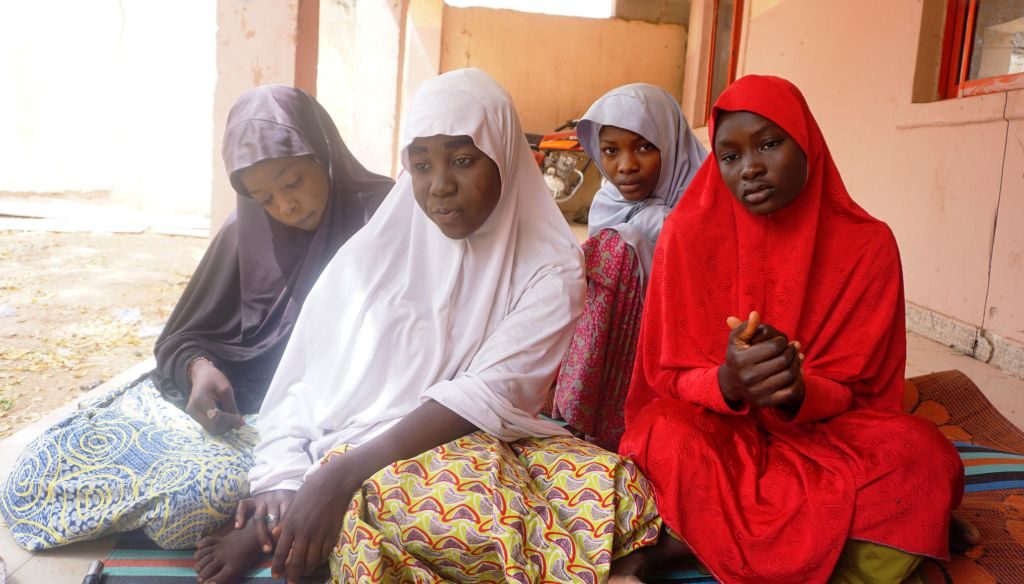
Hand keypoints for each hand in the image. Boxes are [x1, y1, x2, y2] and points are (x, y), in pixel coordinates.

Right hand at [185, 359, 244, 434]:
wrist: (201, 375)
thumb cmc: (214, 378)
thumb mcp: (225, 389)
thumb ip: (231, 406)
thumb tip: (240, 424)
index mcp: (200, 400)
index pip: (216, 417)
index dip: (230, 421)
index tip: (241, 420)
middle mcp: (193, 409)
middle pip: (213, 426)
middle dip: (228, 426)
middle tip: (238, 422)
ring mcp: (192, 414)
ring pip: (210, 429)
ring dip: (224, 428)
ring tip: (233, 421)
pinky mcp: (194, 417)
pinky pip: (208, 426)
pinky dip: (219, 426)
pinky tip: (226, 421)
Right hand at [236, 489, 295, 553]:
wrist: (279, 480)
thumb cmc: (289, 497)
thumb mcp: (296, 501)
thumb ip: (296, 514)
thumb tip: (300, 537)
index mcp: (286, 499)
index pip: (286, 516)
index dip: (286, 531)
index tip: (289, 545)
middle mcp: (273, 500)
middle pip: (273, 519)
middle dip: (275, 535)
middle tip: (279, 550)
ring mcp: (262, 500)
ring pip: (259, 517)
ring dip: (262, 534)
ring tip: (266, 549)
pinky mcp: (252, 499)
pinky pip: (243, 505)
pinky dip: (239, 515)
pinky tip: (238, 527)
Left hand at [272, 457, 356, 581]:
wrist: (333, 482)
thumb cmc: (310, 489)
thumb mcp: (293, 504)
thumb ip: (284, 522)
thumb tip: (274, 535)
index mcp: (291, 524)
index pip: (281, 551)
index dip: (278, 566)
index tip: (276, 575)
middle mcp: (304, 532)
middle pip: (297, 561)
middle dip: (293, 575)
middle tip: (291, 582)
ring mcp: (319, 533)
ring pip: (312, 560)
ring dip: (307, 569)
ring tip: (304, 573)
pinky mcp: (332, 533)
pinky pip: (325, 552)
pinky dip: (320, 560)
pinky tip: (317, 561)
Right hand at [719, 311, 802, 407]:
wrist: (731, 384)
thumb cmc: (738, 357)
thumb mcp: (737, 341)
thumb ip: (746, 327)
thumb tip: (755, 314)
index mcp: (740, 360)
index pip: (773, 347)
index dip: (781, 341)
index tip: (781, 340)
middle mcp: (748, 377)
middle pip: (783, 361)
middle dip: (791, 351)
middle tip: (793, 347)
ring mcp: (757, 391)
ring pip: (789, 375)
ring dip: (797, 363)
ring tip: (797, 356)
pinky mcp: (765, 402)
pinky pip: (790, 390)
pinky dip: (797, 379)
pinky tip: (795, 371)